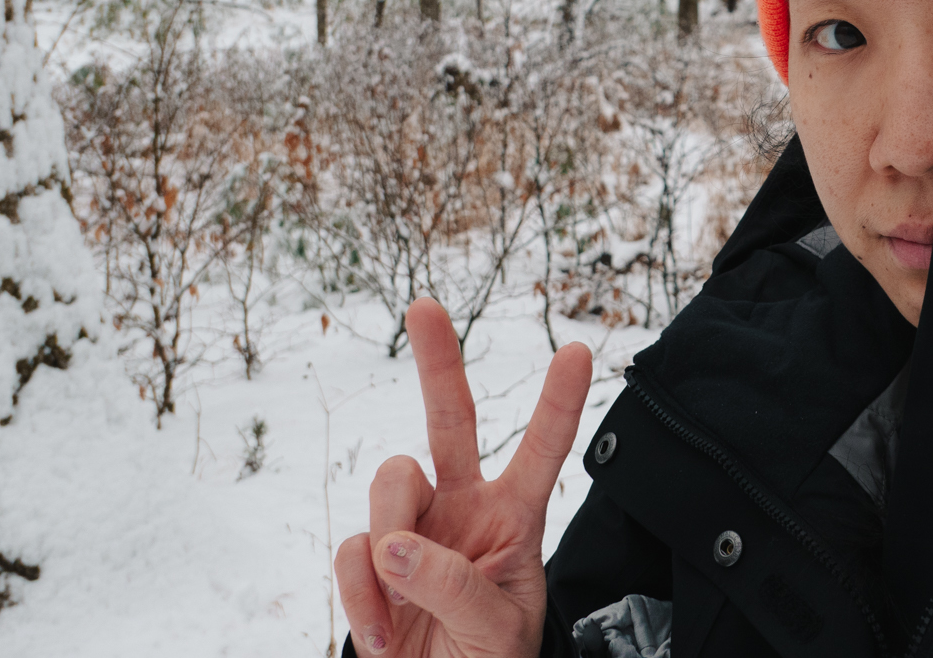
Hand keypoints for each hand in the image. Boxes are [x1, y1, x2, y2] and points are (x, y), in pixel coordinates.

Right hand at [336, 297, 593, 657]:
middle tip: (425, 307)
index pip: (542, 453)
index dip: (558, 404)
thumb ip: (456, 587)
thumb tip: (394, 546)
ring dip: (392, 538)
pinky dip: (361, 595)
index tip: (580, 351)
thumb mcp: (497, 632)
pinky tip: (383, 635)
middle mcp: (464, 509)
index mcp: (515, 520)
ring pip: (391, 482)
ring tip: (405, 608)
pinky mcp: (368, 562)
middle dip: (438, 363)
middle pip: (450, 421)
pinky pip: (352, 551)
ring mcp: (412, 530)